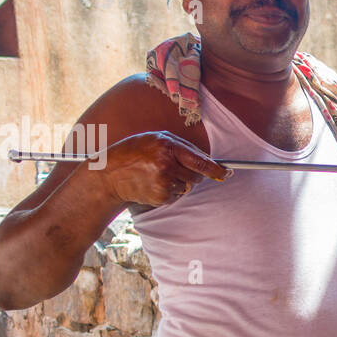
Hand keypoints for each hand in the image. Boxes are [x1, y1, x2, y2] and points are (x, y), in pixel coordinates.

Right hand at [89, 131, 228, 206]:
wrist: (110, 174)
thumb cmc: (134, 152)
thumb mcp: (156, 139)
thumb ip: (182, 148)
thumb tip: (208, 161)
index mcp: (167, 146)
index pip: (200, 161)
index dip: (216, 169)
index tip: (226, 173)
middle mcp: (167, 164)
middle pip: (196, 176)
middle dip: (191, 174)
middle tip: (173, 169)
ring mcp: (163, 182)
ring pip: (187, 186)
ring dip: (178, 182)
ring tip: (157, 175)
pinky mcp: (160, 196)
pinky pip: (177, 196)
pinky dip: (169, 191)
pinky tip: (153, 184)